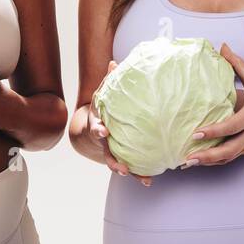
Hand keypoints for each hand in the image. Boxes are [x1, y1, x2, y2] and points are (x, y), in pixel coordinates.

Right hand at [87, 59, 151, 186]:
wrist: (94, 128)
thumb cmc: (102, 110)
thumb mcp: (102, 95)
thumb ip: (109, 82)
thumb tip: (114, 62)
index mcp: (98, 125)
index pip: (96, 128)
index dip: (98, 130)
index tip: (104, 132)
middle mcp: (103, 142)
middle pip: (105, 153)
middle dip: (113, 161)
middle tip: (121, 167)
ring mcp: (112, 151)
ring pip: (116, 164)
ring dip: (124, 171)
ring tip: (133, 175)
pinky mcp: (122, 158)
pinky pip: (130, 168)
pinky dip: (138, 175)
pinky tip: (149, 181)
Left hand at [185, 42, 243, 167]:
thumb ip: (237, 65)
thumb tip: (222, 47)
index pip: (231, 127)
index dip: (213, 131)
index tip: (196, 133)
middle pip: (228, 150)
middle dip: (207, 156)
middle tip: (188, 158)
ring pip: (227, 158)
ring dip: (208, 162)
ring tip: (188, 163)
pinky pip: (229, 158)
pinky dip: (215, 161)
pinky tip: (199, 162)